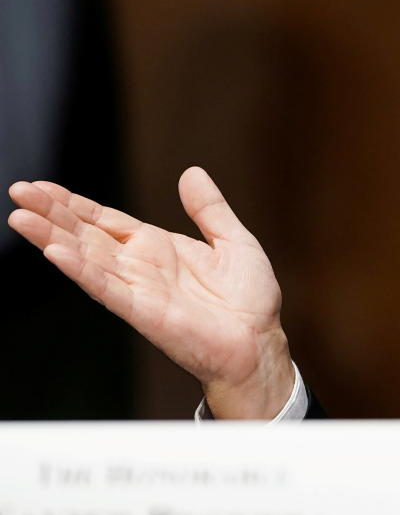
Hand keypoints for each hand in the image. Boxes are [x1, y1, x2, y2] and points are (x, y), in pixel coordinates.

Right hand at [7, 167, 293, 418]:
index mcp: (158, 247)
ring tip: (21, 218)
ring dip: (53, 238)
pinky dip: (82, 270)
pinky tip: (55, 253)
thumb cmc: (249, 300)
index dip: (74, 204)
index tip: (41, 188)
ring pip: (87, 258)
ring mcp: (138, 289)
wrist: (260, 342)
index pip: (105, 220)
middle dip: (52, 213)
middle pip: (86, 234)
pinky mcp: (144, 312)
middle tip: (19, 192)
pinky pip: (107, 288)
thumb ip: (209, 208)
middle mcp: (141, 267)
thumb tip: (191, 172)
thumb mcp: (234, 240)